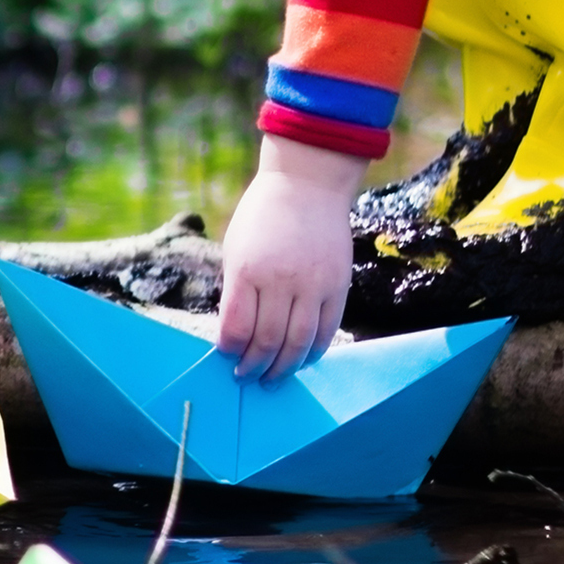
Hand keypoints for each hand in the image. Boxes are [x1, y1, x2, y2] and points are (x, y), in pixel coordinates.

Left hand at [219, 141, 365, 376]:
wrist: (308, 185)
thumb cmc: (263, 216)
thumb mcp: (236, 248)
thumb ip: (236, 289)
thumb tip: (236, 333)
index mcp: (247, 271)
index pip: (235, 327)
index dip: (229, 350)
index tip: (225, 356)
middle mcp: (280, 281)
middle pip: (267, 342)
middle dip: (252, 367)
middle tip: (245, 377)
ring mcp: (312, 285)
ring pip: (298, 344)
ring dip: (282, 369)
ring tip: (270, 378)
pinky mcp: (337, 287)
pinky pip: (326, 332)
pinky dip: (312, 353)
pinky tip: (300, 360)